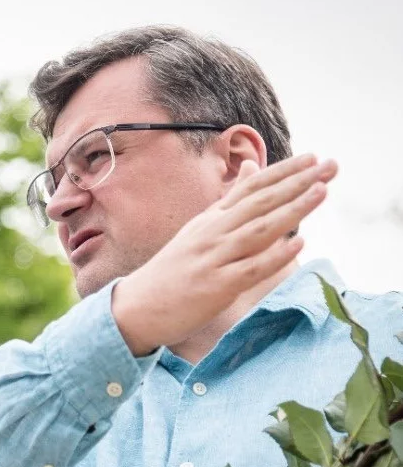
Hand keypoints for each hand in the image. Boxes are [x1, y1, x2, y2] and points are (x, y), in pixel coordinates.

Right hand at [111, 153, 337, 355]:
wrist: (136, 308)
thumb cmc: (171, 273)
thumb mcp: (196, 232)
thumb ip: (227, 205)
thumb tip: (251, 171)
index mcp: (209, 220)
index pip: (251, 188)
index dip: (283, 171)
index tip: (313, 157)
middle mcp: (212, 234)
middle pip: (259, 202)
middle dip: (297, 182)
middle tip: (330, 165)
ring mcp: (213, 259)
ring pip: (258, 230)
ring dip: (292, 209)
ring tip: (321, 192)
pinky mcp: (215, 287)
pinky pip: (250, 268)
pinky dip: (274, 255)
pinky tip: (298, 243)